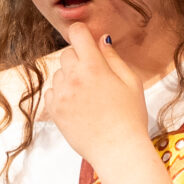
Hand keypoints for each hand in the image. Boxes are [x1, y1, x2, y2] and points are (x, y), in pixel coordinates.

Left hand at [43, 22, 148, 169]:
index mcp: (94, 66)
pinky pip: (52, 92)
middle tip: (95, 77)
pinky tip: (78, 106)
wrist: (118, 150)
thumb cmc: (130, 116)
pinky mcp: (54, 111)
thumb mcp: (131, 82)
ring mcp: (60, 95)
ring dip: (70, 78)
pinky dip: (61, 95)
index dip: (83, 34)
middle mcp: (73, 78)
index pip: (77, 33)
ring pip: (59, 73)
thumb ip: (113, 57)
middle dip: (79, 59)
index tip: (88, 42)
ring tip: (88, 96)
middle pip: (67, 53)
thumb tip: (101, 39)